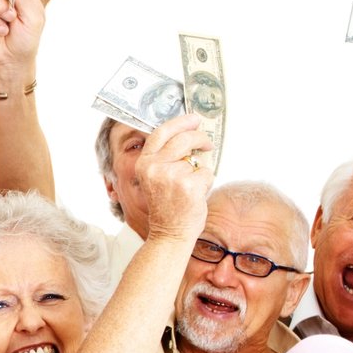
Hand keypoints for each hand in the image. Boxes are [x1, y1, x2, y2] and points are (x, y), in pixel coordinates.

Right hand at [136, 114, 214, 241]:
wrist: (169, 233)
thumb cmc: (167, 207)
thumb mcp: (156, 179)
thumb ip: (166, 158)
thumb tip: (188, 137)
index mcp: (145, 164)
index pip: (162, 132)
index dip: (180, 122)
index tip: (193, 119)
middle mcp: (155, 168)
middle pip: (184, 138)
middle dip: (200, 138)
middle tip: (207, 144)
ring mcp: (172, 176)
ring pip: (196, 159)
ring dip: (200, 170)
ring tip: (192, 186)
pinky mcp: (189, 185)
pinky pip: (206, 173)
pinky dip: (206, 183)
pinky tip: (195, 195)